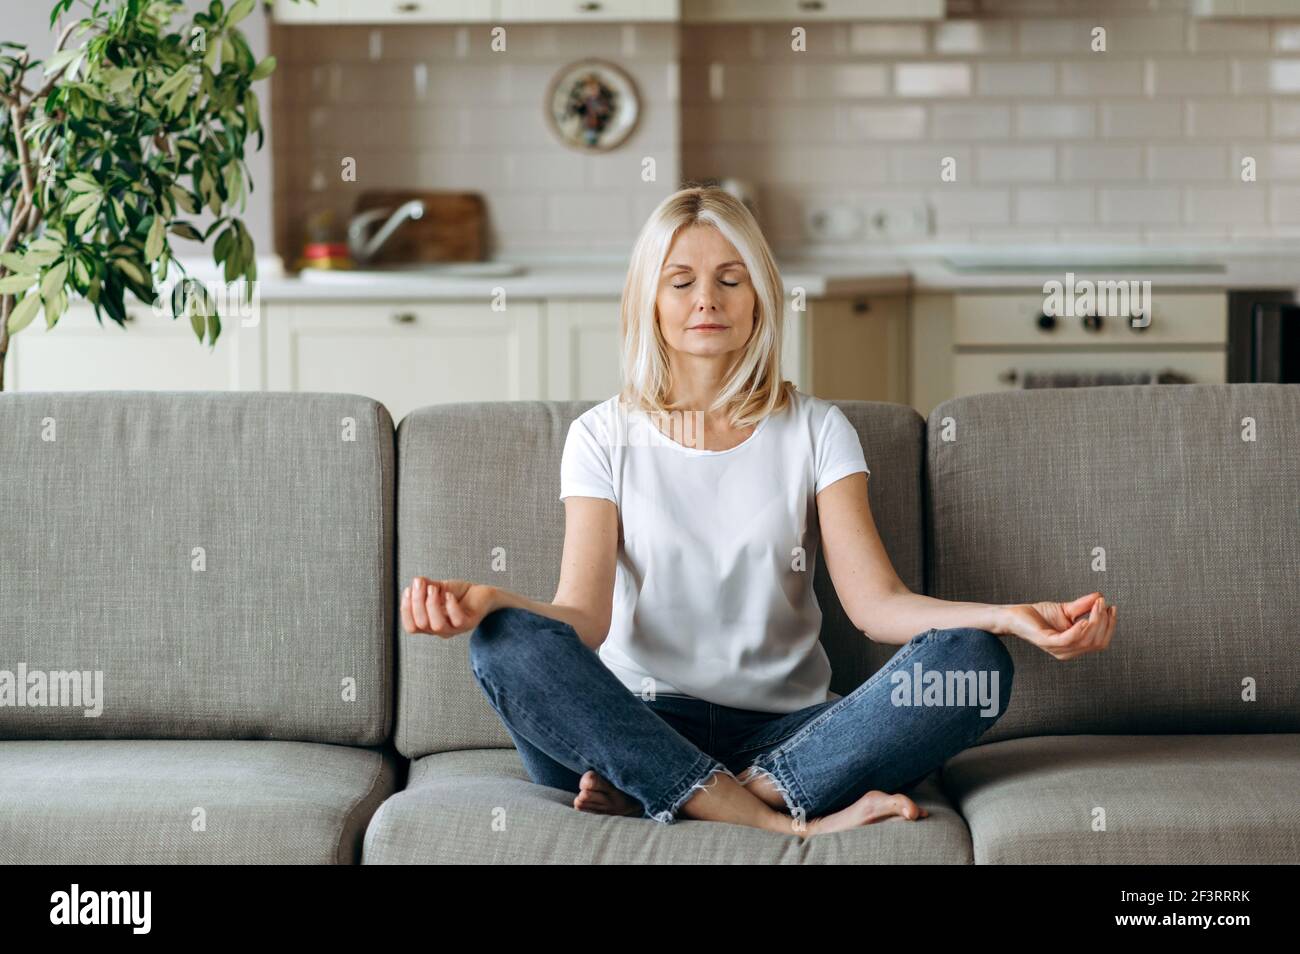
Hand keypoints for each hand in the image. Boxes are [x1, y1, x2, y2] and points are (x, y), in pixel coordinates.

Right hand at [401, 576, 497, 637]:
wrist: (482, 594)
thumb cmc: (458, 594)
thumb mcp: (438, 588)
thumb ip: (425, 586)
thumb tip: (416, 581)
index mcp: (429, 624)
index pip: (411, 626)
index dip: (406, 609)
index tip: (408, 589)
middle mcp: (440, 629)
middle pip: (421, 624)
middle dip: (417, 602)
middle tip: (423, 584)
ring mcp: (455, 628)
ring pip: (437, 625)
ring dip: (432, 604)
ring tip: (434, 589)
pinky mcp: (469, 623)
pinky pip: (457, 620)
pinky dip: (451, 606)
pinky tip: (450, 595)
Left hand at [999, 591, 1115, 661]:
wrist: (1015, 615)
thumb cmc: (1039, 615)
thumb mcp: (1067, 609)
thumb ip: (1084, 605)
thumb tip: (1101, 596)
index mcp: (1075, 646)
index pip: (1101, 642)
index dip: (1110, 626)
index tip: (1112, 607)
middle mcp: (1068, 652)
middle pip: (1097, 642)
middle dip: (1105, 623)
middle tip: (1103, 604)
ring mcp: (1058, 649)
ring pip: (1087, 641)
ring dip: (1095, 622)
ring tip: (1097, 606)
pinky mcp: (1047, 642)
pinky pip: (1069, 640)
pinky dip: (1079, 631)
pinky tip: (1084, 620)